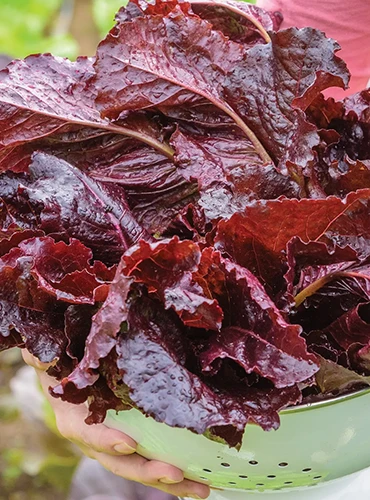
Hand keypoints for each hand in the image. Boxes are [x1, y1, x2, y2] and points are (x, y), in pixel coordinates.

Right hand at [22, 350, 209, 498]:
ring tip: (202, 489)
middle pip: (121, 462)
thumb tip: (36, 350)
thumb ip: (45, 359)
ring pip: (142, 468)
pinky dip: (175, 472)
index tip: (128, 442)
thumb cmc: (63, 369)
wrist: (70, 383)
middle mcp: (96, 441)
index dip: (105, 440)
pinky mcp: (134, 444)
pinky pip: (153, 460)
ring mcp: (116, 446)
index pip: (87, 434)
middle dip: (148, 471)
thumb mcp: (51, 361)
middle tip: (176, 475)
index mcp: (75, 421)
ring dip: (171, 481)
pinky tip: (202, 477)